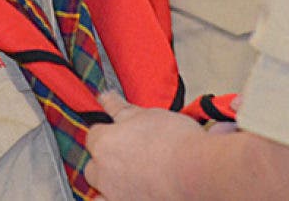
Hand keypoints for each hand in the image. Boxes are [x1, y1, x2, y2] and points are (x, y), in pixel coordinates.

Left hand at [84, 92, 206, 200]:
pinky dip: (116, 199)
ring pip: (100, 189)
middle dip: (105, 160)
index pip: (93, 134)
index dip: (108, 131)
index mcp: (103, 143)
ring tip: (130, 177)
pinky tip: (133, 193)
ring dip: (108, 184)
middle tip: (129, 155)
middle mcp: (103, 172)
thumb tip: (105, 97)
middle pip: (93, 165)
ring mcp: (113, 194)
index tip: (120, 131)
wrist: (195, 171)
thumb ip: (120, 108)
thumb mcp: (145, 114)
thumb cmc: (174, 141)